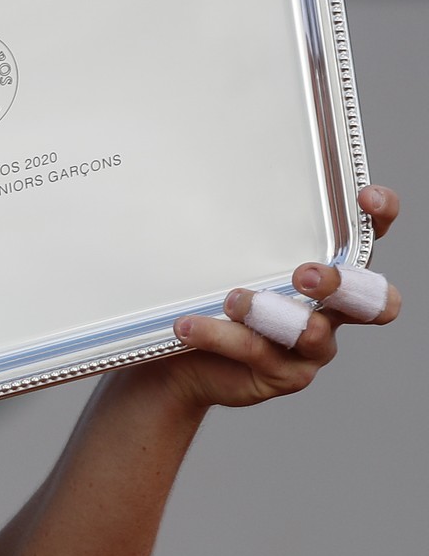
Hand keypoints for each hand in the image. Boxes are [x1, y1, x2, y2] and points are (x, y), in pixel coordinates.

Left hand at [146, 185, 400, 411]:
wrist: (177, 357)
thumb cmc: (206, 297)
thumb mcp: (218, 257)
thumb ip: (228, 229)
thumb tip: (200, 181)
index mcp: (326, 268)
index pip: (367, 238)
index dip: (379, 218)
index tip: (365, 197)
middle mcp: (330, 309)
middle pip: (368, 300)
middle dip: (340, 284)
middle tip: (304, 274)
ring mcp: (312, 346)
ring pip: (311, 331)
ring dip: (270, 312)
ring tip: (232, 300)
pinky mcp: (285, 374)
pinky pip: (258, 351)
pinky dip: (220, 335)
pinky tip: (188, 325)